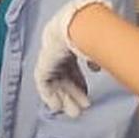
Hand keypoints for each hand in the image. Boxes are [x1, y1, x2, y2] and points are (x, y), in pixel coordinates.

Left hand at [34, 0, 109, 116]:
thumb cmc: (90, 32)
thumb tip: (95, 67)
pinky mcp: (43, 65)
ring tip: (74, 113)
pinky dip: (49, 96)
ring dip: (65, 98)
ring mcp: (48, 58)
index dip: (79, 82)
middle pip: (63, 77)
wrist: (76, 25)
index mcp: (68, 45)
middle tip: (81, 108)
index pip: (71, 67)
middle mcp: (56, 52)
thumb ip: (94, 58)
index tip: (87, 94)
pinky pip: (43, 84)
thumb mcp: (95, 47)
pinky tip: (57, 106)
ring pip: (55, 83)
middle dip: (73, 93)